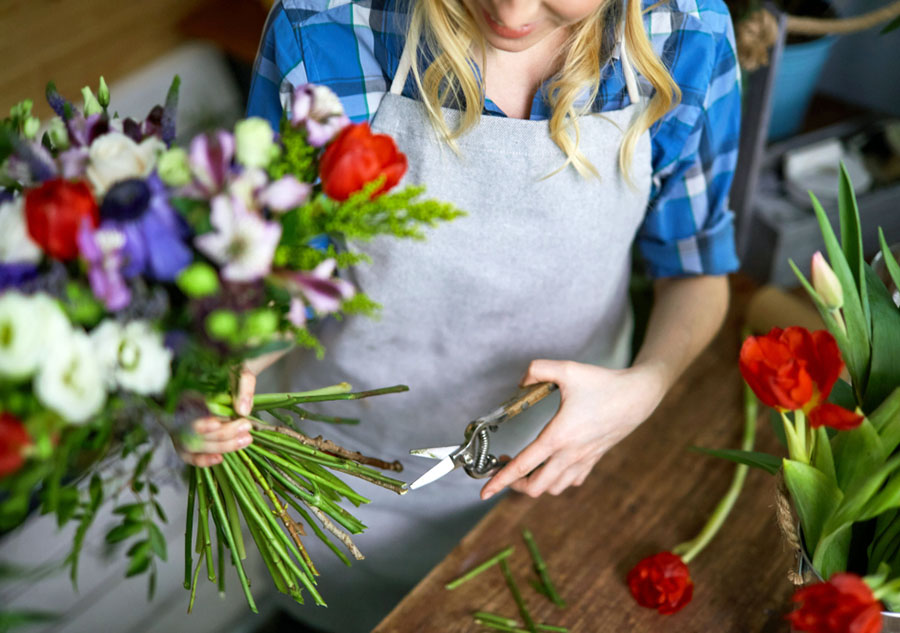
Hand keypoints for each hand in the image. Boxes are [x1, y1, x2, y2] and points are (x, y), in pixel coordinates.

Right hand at [176, 347, 288, 466]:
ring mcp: (178, 424)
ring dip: (220, 447)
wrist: (227, 370)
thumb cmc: (231, 368)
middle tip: (246, 427)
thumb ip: (243, 386)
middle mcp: (175, 408)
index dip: (199, 423)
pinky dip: (202, 460)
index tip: (218, 422)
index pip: (184, 413)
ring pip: (192, 446)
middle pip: (192, 433)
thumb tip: (243, 410)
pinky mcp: (185, 435)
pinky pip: (188, 454)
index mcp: (182, 388)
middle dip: (222, 434)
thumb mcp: (240, 370)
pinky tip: (220, 459)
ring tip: (246, 440)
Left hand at [480, 359, 667, 499]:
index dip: (500, 480)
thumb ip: (537, 370)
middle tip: (506, 467)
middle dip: (515, 484)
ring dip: (535, 483)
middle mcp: (570, 454)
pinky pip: (571, 481)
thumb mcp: (567, 369)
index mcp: (558, 436)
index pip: (523, 466)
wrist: (638, 396)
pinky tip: (553, 466)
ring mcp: (583, 460)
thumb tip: (521, 382)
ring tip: (526, 467)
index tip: (484, 492)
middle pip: (535, 487)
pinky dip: (557, 480)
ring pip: (553, 488)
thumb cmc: (603, 384)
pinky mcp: (594, 460)